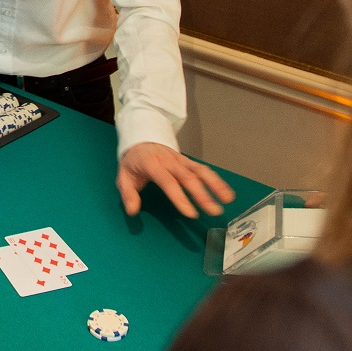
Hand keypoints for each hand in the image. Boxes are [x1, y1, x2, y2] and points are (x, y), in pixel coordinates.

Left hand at [116, 141, 233, 218]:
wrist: (141, 137)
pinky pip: (203, 169)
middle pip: (188, 177)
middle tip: (214, 210)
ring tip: (227, 199)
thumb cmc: (134, 161)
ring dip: (215, 184)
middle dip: (203, 194)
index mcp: (152, 164)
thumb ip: (128, 194)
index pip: (168, 181)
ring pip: (200, 170)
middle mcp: (170, 161)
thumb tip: (132, 211)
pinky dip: (216, 179)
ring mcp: (181, 160)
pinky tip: (226, 191)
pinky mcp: (188, 162)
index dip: (180, 197)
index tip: (191, 213)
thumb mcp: (124, 176)